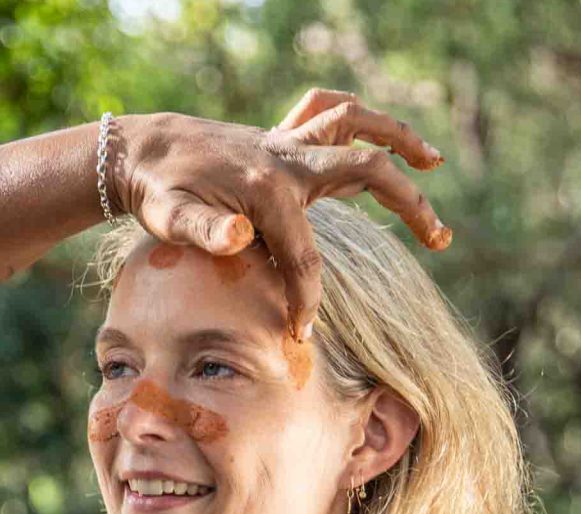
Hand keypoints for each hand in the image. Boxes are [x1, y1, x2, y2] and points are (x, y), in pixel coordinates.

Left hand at [105, 89, 447, 340]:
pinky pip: (329, 113)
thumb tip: (238, 234)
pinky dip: (358, 119)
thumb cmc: (156, 191)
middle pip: (368, 172)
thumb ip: (204, 229)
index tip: (302, 333)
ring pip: (357, 127)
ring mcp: (286, 144)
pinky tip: (383, 137)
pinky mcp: (280, 138)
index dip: (305, 299)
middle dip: (409, 206)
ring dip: (400, 138)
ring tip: (435, 162)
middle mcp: (288, 160)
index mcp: (268, 190)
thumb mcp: (170, 215)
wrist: (141, 151)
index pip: (303, 256)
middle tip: (439, 240)